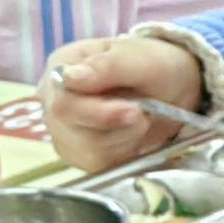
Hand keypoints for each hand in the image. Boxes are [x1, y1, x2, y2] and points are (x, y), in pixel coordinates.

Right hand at [39, 33, 204, 170]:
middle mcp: (54, 98)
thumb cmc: (154, 65)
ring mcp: (62, 128)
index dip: (98, 112)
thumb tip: (70, 77)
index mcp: (61, 66)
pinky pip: (97, 163)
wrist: (170, 88)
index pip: (62, 100)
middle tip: (144, 116)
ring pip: (86, 150)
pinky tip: (132, 134)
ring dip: (124, 138)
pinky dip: (123, 152)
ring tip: (140, 119)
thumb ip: (108, 66)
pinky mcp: (77, 153)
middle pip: (69, 128)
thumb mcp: (143, 59)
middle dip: (116, 126)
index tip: (134, 111)